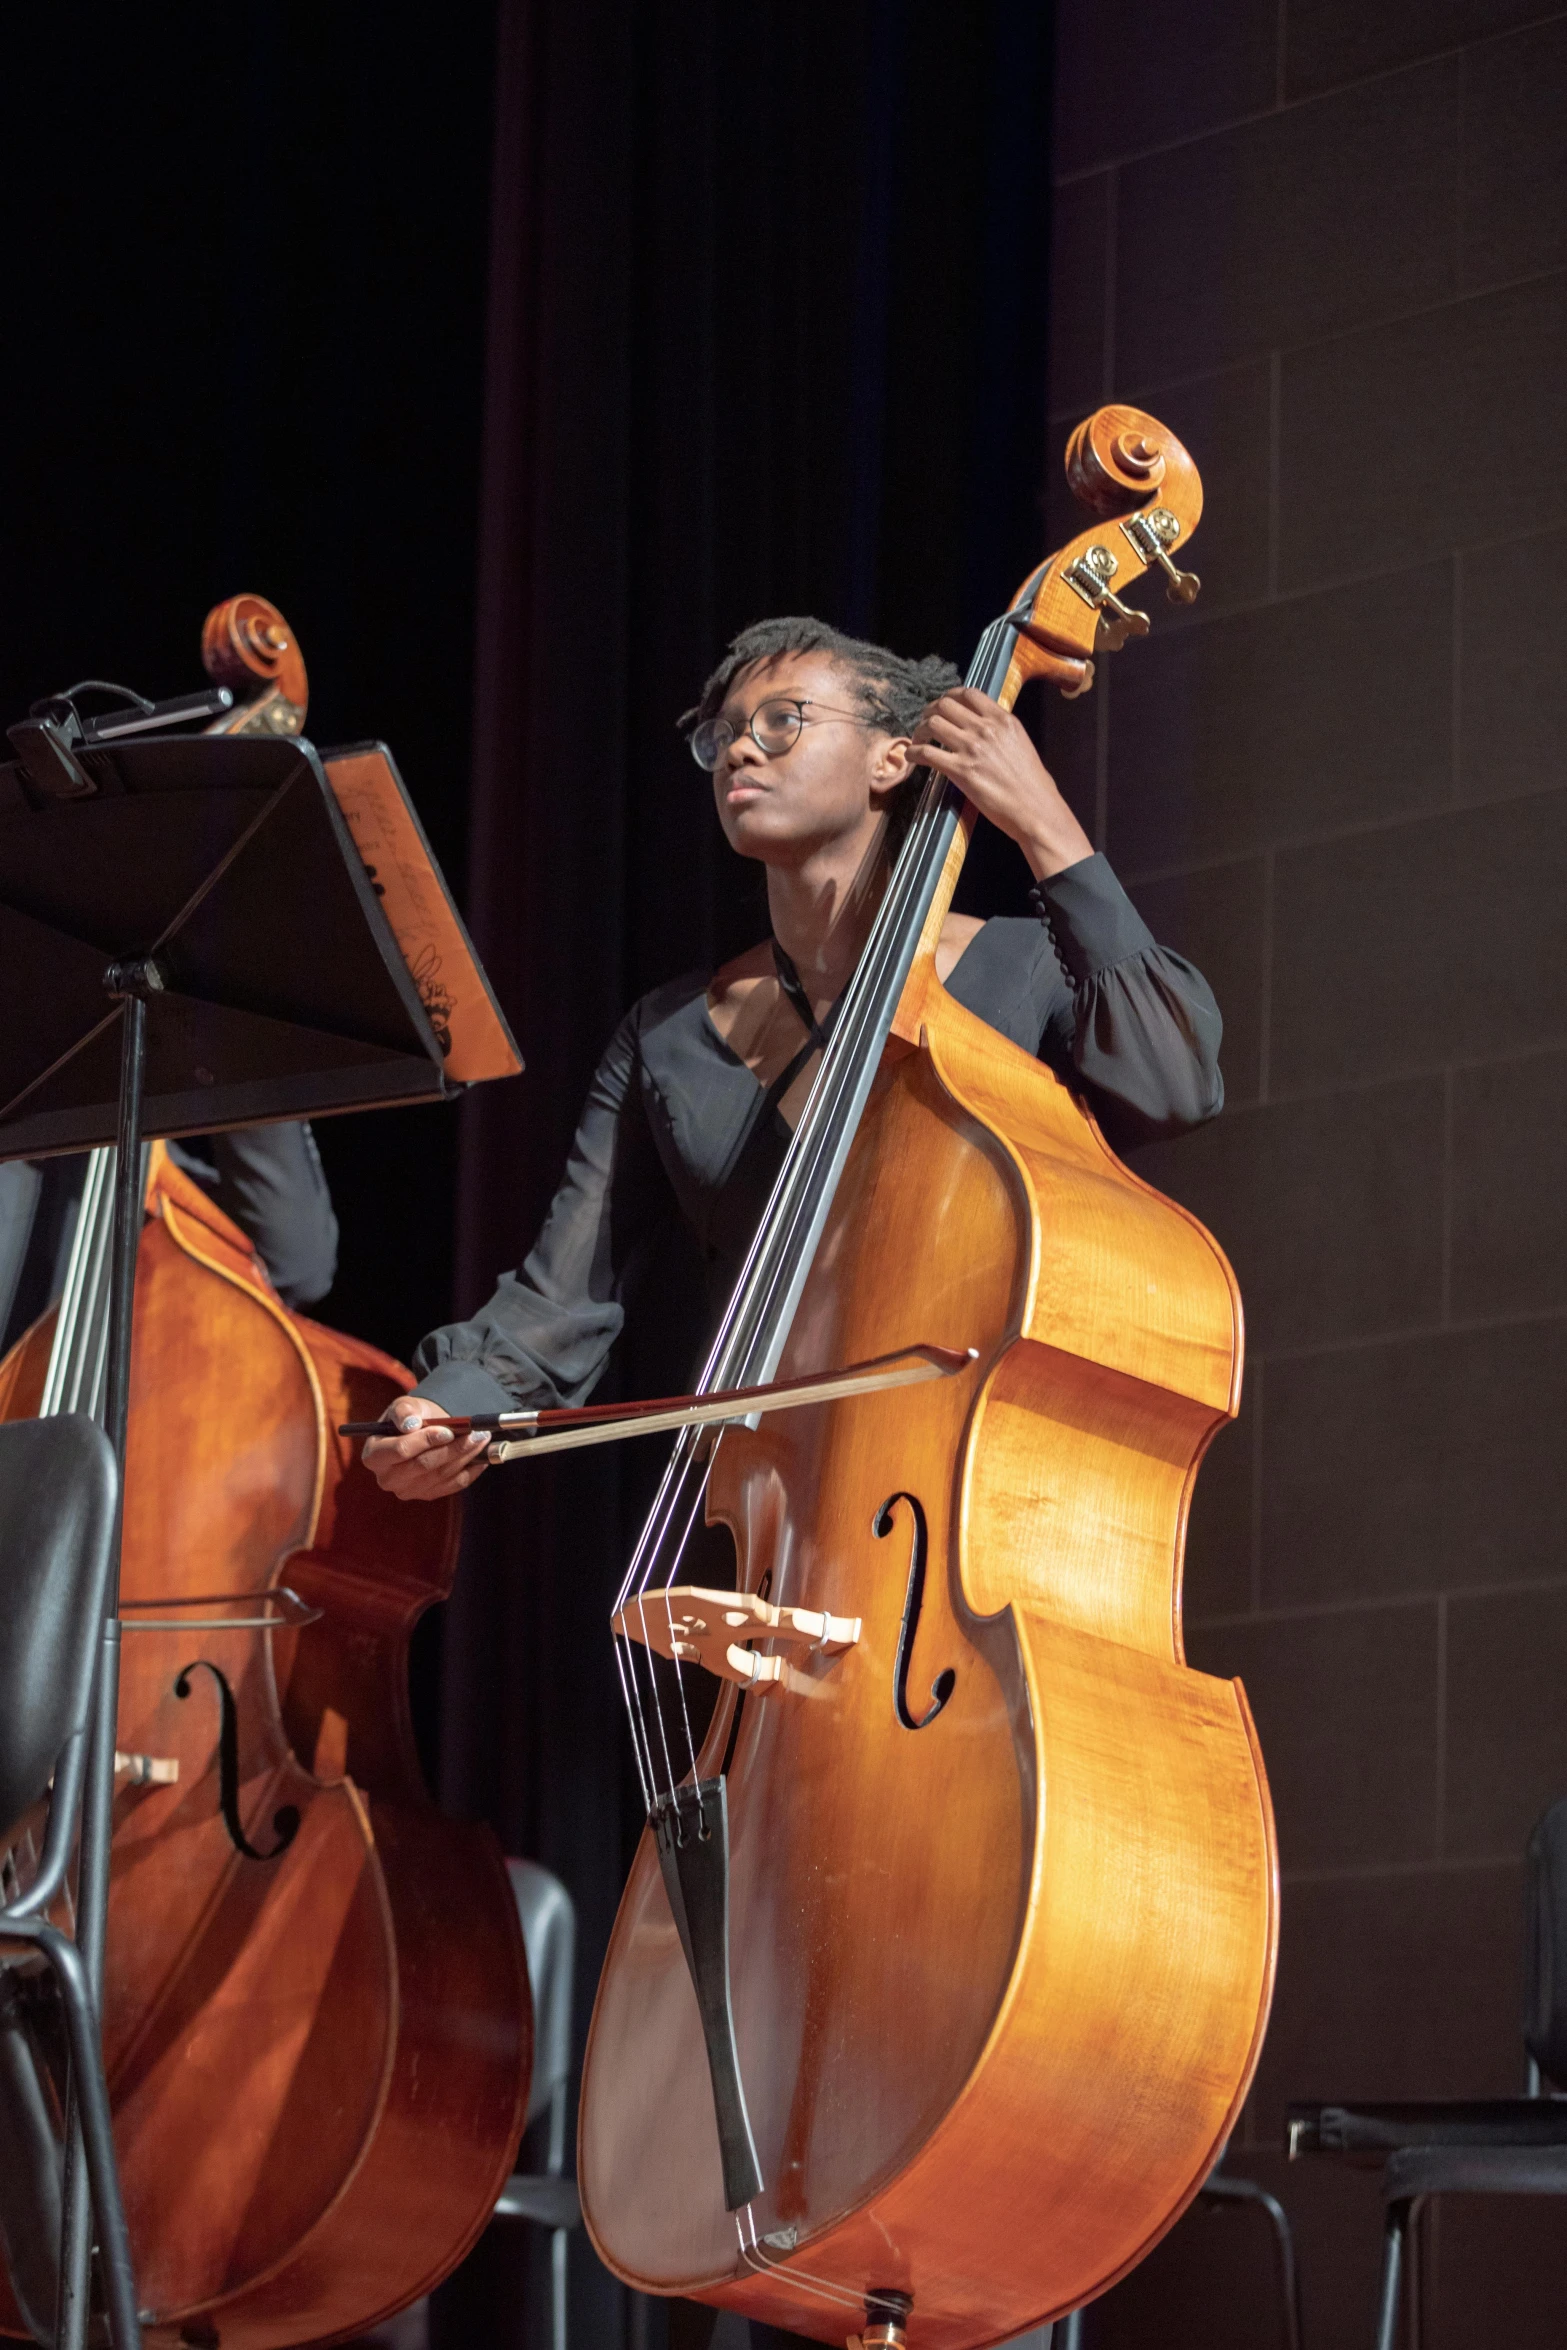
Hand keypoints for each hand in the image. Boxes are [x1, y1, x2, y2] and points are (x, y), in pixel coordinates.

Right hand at [362, 1393, 491, 1499]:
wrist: (421, 1430)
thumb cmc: (410, 1417)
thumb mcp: (403, 1406)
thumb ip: (403, 1411)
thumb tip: (410, 1424)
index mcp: (374, 1456)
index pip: (400, 1451)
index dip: (425, 1440)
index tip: (448, 1431)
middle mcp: (387, 1478)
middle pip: (423, 1465)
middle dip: (453, 1448)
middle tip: (476, 1434)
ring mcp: (407, 1490)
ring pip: (441, 1475)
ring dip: (465, 1456)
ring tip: (482, 1439)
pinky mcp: (427, 1495)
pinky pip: (453, 1485)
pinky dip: (470, 1470)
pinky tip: (482, 1456)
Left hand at [914, 688, 1092, 878]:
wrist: (1035, 809)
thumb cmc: (1032, 784)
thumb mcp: (1021, 744)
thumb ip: (1001, 731)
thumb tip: (984, 727)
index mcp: (1003, 720)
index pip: (969, 693)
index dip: (950, 696)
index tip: (943, 706)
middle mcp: (986, 729)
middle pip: (945, 705)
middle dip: (930, 712)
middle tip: (926, 724)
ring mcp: (972, 748)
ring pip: (933, 724)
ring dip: (920, 731)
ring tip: (919, 741)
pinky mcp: (960, 771)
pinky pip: (926, 753)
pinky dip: (913, 753)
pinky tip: (911, 757)